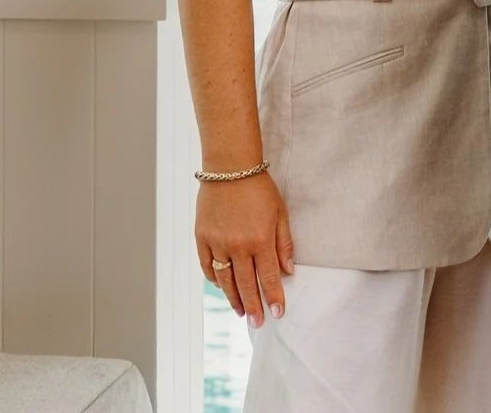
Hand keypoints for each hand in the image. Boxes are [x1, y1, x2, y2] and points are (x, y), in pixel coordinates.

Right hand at [196, 171, 294, 328]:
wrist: (230, 167)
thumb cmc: (259, 188)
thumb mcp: (280, 213)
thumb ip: (284, 244)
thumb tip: (288, 272)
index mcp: (260, 239)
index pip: (268, 277)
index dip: (273, 297)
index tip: (277, 313)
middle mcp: (238, 245)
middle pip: (246, 284)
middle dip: (253, 306)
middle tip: (258, 323)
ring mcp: (217, 243)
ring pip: (225, 280)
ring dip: (233, 298)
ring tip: (241, 311)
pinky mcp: (202, 237)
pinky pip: (207, 266)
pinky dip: (215, 279)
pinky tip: (222, 287)